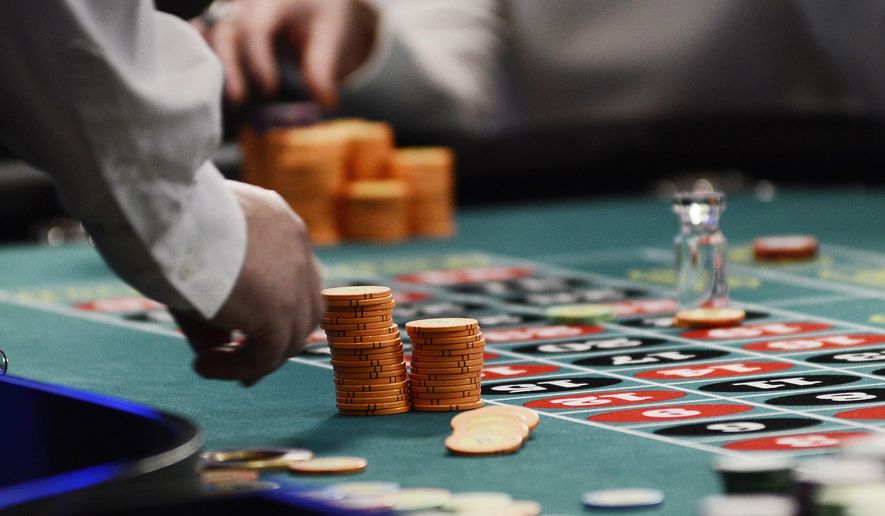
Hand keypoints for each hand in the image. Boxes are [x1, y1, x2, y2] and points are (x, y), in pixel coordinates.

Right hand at [172, 181, 322, 384]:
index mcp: (278, 221)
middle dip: (278, 338)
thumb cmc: (166, 223)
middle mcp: (295, 245)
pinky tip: (202, 365)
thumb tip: (218, 346)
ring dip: (256, 357)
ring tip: (210, 363)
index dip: (276, 306)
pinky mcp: (279, 309)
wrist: (166, 216)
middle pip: (305, 306)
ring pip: (291, 334)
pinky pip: (267, 354)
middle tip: (247, 365)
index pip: (293, 272)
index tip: (246, 330)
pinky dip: (238, 367)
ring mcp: (295, 277)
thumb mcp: (196, 255)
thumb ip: (217, 297)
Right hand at [193, 0, 377, 107]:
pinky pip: (199, 38)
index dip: (258, 61)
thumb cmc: (322, 16)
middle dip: (229, 67)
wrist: (315, 2)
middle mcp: (244, 4)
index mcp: (273, 1)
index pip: (255, 29)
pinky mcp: (219, 26)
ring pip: (204, 34)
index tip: (270, 90)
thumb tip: (325, 103)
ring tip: (214, 98)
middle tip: (238, 99)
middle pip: (224, 32)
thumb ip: (322, 69)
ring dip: (206, 66)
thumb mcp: (330, 37)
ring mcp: (228, 13)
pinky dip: (196, 60)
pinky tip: (200, 87)